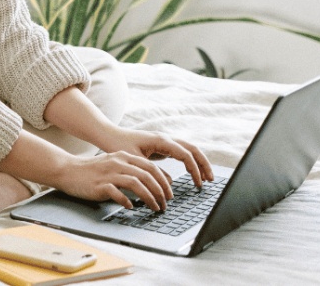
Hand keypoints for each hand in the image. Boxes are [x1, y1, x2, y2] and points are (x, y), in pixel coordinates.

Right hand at [49, 150, 174, 211]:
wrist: (67, 170)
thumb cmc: (92, 170)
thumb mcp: (113, 163)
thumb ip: (130, 169)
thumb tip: (152, 182)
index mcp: (123, 157)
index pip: (151, 167)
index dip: (164, 181)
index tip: (169, 194)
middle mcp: (118, 163)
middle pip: (147, 175)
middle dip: (160, 191)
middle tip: (165, 204)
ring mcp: (108, 174)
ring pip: (136, 184)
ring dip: (149, 198)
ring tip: (155, 208)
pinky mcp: (99, 185)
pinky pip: (117, 193)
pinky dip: (127, 201)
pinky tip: (131, 207)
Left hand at [100, 127, 214, 191]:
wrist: (108, 135)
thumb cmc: (117, 145)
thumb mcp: (134, 160)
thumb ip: (151, 171)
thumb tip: (170, 182)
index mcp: (160, 140)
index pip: (185, 154)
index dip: (194, 169)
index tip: (199, 183)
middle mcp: (165, 138)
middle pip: (192, 149)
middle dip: (203, 164)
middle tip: (211, 180)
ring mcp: (164, 141)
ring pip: (189, 149)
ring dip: (199, 162)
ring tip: (206, 178)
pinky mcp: (162, 146)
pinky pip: (181, 152)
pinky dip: (190, 162)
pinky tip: (192, 173)